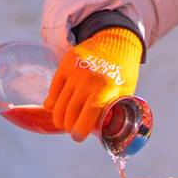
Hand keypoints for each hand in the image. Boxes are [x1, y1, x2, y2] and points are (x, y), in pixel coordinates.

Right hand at [46, 27, 141, 141]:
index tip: (77, 137)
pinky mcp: (66, 63)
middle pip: (70, 111)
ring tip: (62, 123)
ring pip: (58, 101)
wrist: (116, 40)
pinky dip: (52, 100)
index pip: (87, 116)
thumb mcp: (125, 91)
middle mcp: (87, 79)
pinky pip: (54, 88)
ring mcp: (74, 70)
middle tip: (70, 131)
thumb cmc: (123, 70)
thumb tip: (101, 131)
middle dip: (68, 125)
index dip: (80, 131)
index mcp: (105, 88)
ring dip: (58, 116)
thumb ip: (113, 110)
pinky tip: (53, 108)